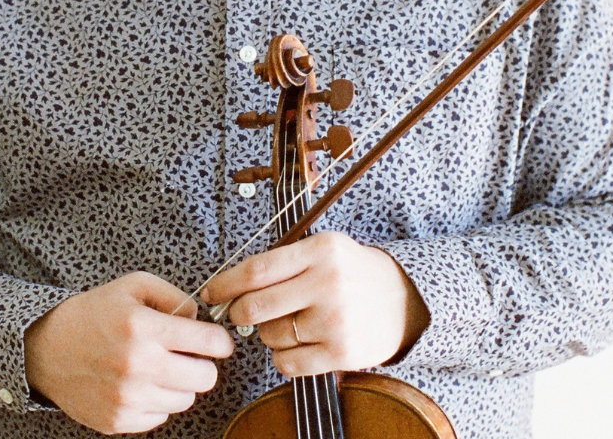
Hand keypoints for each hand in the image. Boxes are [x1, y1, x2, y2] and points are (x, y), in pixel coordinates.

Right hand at [24, 271, 234, 434]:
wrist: (48, 348)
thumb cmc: (95, 312)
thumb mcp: (134, 286)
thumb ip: (174, 296)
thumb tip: (200, 319)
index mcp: (144, 327)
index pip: (208, 342)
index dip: (220, 341)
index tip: (219, 341)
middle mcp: (138, 365)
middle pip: (205, 378)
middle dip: (203, 364)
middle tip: (189, 354)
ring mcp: (128, 398)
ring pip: (186, 399)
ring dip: (180, 383)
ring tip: (160, 366)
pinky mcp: (118, 421)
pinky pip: (161, 416)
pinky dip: (157, 401)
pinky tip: (141, 382)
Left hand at [201, 232, 427, 376]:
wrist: (400, 299)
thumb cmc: (349, 271)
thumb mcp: (322, 248)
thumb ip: (282, 261)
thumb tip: (231, 287)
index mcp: (319, 250)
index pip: (257, 270)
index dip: (226, 283)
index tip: (212, 292)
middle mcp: (327, 283)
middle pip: (257, 306)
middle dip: (238, 312)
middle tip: (238, 312)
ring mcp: (335, 320)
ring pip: (271, 336)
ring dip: (267, 333)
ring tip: (288, 321)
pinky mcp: (341, 353)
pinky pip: (287, 363)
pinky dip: (282, 356)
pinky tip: (297, 342)